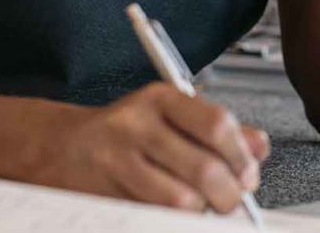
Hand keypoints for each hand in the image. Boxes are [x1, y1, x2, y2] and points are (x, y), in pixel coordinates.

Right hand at [39, 82, 269, 213]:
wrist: (59, 148)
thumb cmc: (126, 132)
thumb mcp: (170, 117)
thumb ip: (217, 130)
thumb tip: (260, 146)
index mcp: (159, 98)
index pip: (215, 124)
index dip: (240, 156)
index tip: (248, 175)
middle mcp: (135, 125)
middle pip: (203, 169)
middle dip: (227, 195)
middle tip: (230, 202)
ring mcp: (115, 161)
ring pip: (180, 201)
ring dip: (199, 213)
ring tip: (198, 208)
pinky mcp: (102, 195)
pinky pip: (151, 216)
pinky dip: (171, 221)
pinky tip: (170, 213)